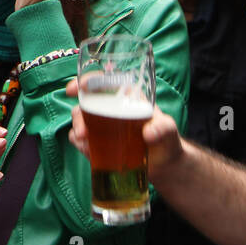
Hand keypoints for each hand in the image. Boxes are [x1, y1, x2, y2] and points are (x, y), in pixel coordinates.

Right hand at [66, 79, 185, 181]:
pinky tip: (88, 151)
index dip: (87, 81)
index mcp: (124, 96)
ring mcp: (102, 125)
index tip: (77, 88)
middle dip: (78, 115)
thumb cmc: (166, 139)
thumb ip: (163, 128)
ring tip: (85, 143)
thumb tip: (148, 133)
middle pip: (85, 102)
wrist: (164, 163)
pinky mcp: (98, 141)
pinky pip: (81, 139)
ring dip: (77, 130)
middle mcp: (110, 107)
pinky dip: (80, 144)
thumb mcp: (168, 130)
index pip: (102, 81)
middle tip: (82, 131)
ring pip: (79, 120)